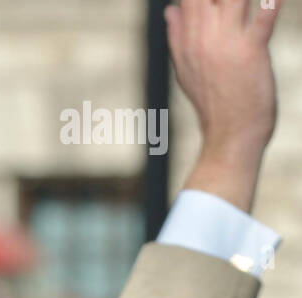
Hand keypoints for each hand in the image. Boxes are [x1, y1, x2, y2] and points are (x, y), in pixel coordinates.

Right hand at [165, 0, 281, 211]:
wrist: (230, 139)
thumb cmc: (215, 103)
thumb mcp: (188, 71)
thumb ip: (179, 36)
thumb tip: (171, 9)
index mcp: (187, 37)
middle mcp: (202, 35)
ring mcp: (225, 42)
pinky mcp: (250, 51)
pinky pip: (264, 14)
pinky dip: (271, 1)